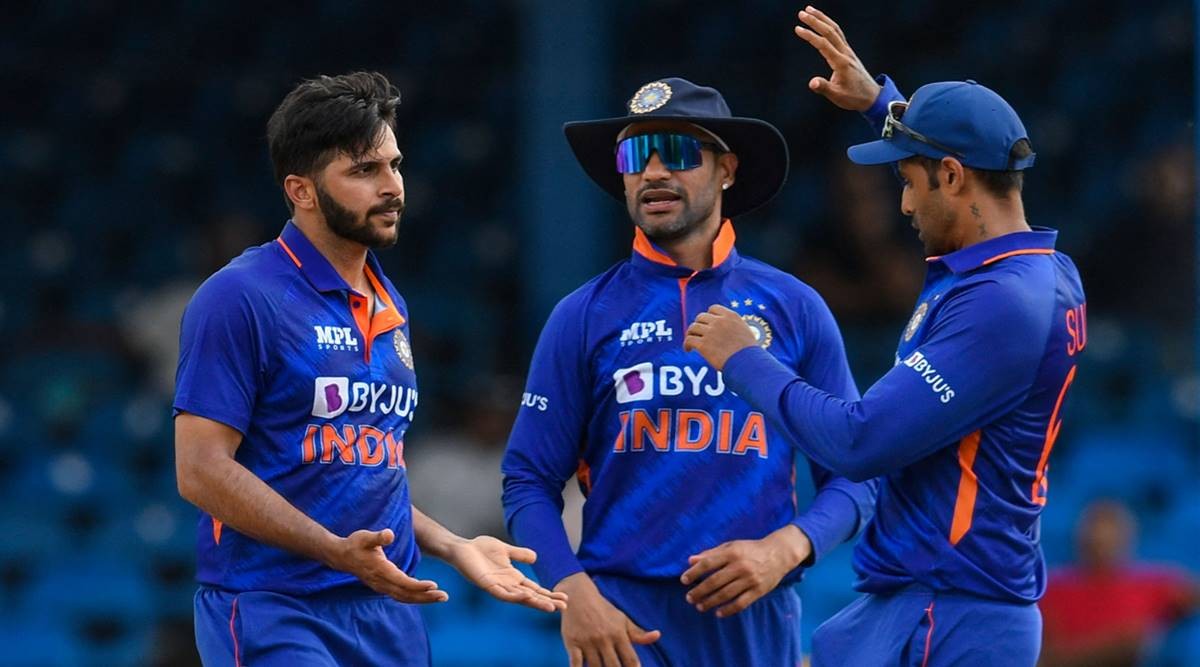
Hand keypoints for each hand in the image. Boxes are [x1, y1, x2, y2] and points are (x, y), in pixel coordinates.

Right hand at [326, 529, 448, 603]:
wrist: (341, 556)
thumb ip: (378, 537)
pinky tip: (425, 596)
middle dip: (426, 596)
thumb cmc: (355, 544)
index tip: (433, 585)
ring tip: (440, 598)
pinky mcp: (382, 587)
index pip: (402, 582)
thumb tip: (390, 534)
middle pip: (406, 594)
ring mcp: (381, 587)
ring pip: (404, 597)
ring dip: (423, 599)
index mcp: (380, 570)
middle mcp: (382, 582)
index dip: (418, 585)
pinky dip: (414, 598)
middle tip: (444, 596)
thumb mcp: (365, 537)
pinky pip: (400, 596)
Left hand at [446, 535, 567, 612]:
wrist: (462, 548)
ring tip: (550, 607)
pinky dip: (515, 595)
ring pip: (519, 598)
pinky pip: (503, 593)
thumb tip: (536, 558)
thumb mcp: (506, 550)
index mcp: (513, 578)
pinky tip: (527, 595)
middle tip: (563, 608)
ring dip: (535, 602)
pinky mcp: (487, 585)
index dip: (548, 594)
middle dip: (546, 602)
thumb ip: (520, 554)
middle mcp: (507, 585)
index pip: (535, 589)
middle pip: (531, 596)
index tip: (564, 598)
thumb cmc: (481, 549)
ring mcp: (498, 586)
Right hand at [556, 573, 660, 666]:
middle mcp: (604, 639)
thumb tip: (657, 636)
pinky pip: (575, 663)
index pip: (630, 659)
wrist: (578, 596)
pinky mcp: (572, 643)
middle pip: (613, 666)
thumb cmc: (603, 609)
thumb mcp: (622, 619)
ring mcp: (587, 642)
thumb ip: (638, 633)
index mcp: (618, 634)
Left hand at [680, 525, 811, 617]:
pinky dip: (728, 610)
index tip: (683, 580)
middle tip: (689, 598)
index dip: (694, 573)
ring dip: (710, 602)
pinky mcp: (758, 591)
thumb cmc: (750, 549)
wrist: (778, 554)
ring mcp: (750, 580)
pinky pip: (740, 603)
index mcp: (732, 553)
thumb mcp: (731, 546)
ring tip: (699, 606)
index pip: (708, 564)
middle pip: (714, 582)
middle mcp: (740, 566)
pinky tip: (718, 613)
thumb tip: (690, 561)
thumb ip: (711, 553)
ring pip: (726, 594)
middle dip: (699, 591)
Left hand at [683, 305, 758, 370]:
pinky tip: (688, 350)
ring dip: (690, 334)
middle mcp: (719, 322)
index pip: (713, 309)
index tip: (707, 323)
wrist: (748, 364)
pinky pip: (689, 340)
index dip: (708, 316)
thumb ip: (735, 327)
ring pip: (693, 328)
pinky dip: (687, 344)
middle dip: (699, 325)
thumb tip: (728, 331)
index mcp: (731, 316)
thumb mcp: (746, 332)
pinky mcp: (703, 345)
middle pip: (700, 317)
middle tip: (698, 334)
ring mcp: (710, 332)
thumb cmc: (750, 353)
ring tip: (691, 342)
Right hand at [794, 5, 880, 110]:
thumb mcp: (837, 96)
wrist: (871, 97)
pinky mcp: (848, 52)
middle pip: (830, 32)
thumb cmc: (854, 97)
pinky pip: (838, 34)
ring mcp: (848, 51)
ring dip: (822, 19)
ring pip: (835, 30)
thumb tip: (812, 83)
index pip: (823, 44)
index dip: (810, 35)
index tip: (798, 29)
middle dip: (815, 21)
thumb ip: (824, 88)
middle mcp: (845, 53)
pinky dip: (829, 25)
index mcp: (841, 62)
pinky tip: (822, 22)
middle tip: (801, 13)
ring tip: (809, 10)